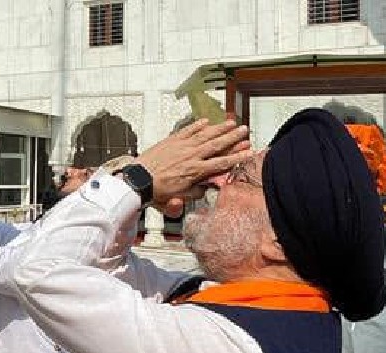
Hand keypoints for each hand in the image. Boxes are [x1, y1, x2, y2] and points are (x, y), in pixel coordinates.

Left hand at [134, 119, 252, 204]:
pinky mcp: (171, 141)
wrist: (137, 181)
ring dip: (219, 128)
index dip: (236, 158)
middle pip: (217, 145)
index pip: (221, 163)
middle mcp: (191, 156)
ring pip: (205, 134)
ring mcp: (181, 146)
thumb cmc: (155, 192)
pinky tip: (205, 121)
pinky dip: (197, 125)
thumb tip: (204, 190)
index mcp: (195, 171)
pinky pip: (187, 130)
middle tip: (245, 130)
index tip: (249, 152)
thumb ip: (193, 194)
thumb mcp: (177, 199)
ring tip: (231, 122)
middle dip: (233, 137)